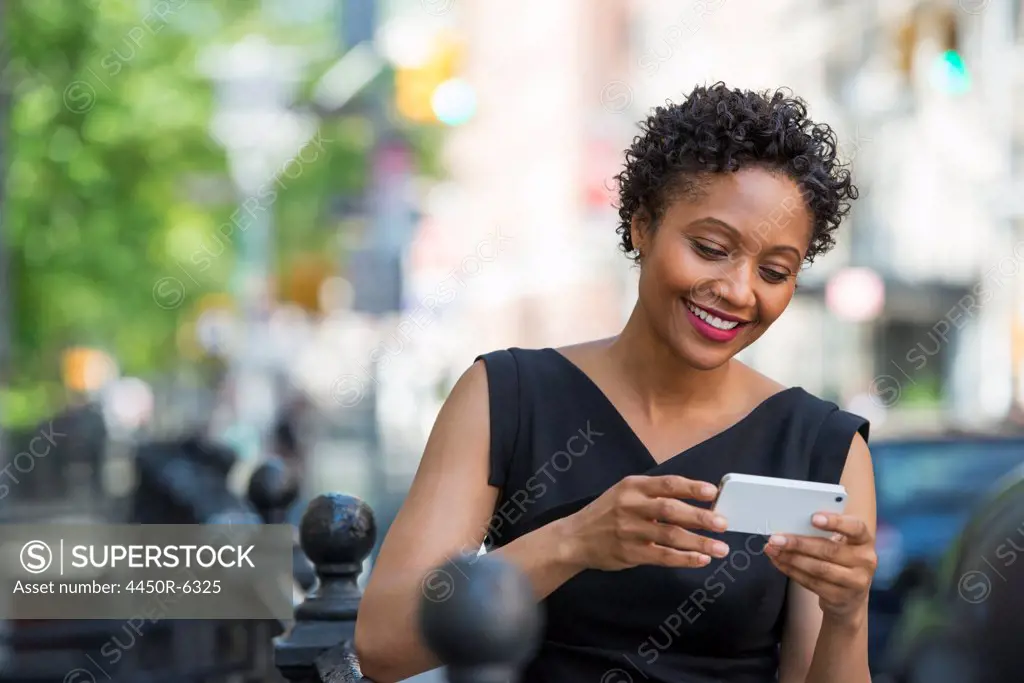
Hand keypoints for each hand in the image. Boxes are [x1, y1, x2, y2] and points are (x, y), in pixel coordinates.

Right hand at [562, 474, 730, 571]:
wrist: (575, 538)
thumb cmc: (607, 513)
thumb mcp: (625, 494)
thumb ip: (654, 496)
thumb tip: (696, 503)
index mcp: (632, 486)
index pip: (667, 483)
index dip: (692, 488)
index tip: (713, 492)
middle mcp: (630, 506)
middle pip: (671, 510)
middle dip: (700, 517)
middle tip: (723, 523)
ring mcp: (629, 530)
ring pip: (670, 535)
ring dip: (699, 542)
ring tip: (720, 548)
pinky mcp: (630, 553)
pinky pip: (662, 556)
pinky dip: (684, 559)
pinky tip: (701, 560)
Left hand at [765, 513, 876, 622]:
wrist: (850, 598)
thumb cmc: (841, 559)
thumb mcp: (841, 543)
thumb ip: (823, 532)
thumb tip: (789, 523)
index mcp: (864, 541)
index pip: (855, 528)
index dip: (835, 522)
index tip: (813, 518)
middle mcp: (865, 561)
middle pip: (829, 550)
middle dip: (799, 543)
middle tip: (776, 538)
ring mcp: (855, 582)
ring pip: (818, 569)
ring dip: (791, 558)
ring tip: (772, 550)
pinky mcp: (840, 597)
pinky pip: (811, 583)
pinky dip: (791, 571)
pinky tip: (779, 562)